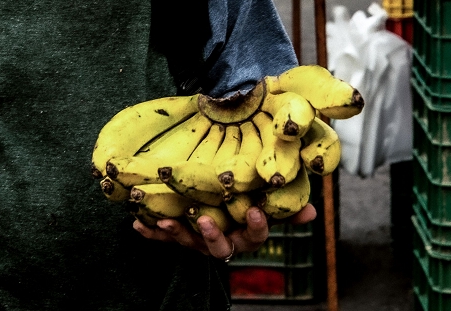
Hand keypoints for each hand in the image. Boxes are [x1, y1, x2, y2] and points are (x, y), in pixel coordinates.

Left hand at [133, 203, 316, 258]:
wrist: (217, 209)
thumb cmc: (246, 203)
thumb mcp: (267, 204)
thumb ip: (285, 207)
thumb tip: (313, 210)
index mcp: (246, 234)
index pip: (256, 234)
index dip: (256, 224)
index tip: (253, 208)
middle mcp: (224, 241)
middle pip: (219, 246)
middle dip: (211, 234)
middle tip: (204, 220)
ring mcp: (199, 242)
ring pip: (188, 242)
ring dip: (176, 232)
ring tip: (165, 221)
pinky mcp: (179, 237)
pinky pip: (163, 238)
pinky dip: (150, 232)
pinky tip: (137, 223)